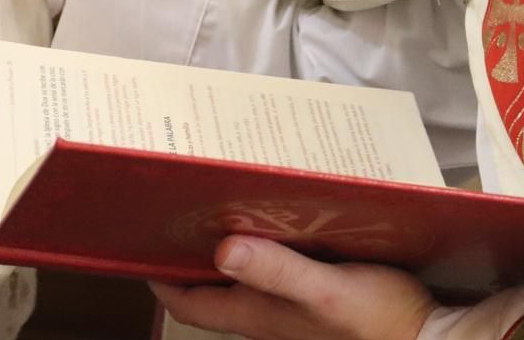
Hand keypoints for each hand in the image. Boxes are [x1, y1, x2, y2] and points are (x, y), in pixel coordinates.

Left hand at [151, 236, 438, 339]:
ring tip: (220, 205)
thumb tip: (222, 249)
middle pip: (209, 290)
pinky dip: (262, 251)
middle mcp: (266, 318)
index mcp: (258, 315)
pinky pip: (273, 276)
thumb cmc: (381, 319)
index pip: (188, 302)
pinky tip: (275, 224)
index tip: (142, 239)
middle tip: (179, 210)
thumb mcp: (328, 291)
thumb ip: (277, 271)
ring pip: (241, 281)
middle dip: (189, 256)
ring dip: (225, 249)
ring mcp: (290, 314)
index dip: (160, 276)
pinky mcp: (315, 304)